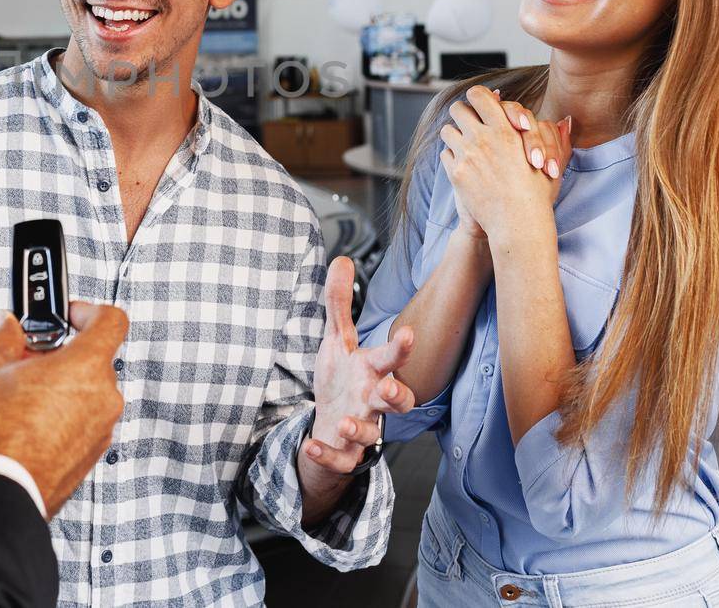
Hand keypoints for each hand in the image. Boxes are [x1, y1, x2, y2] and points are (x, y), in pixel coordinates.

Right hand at [0, 302, 128, 517]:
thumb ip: (4, 338)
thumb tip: (7, 325)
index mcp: (86, 366)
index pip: (111, 320)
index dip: (89, 311)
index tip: (68, 315)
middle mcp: (104, 398)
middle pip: (95, 359)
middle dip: (63, 355)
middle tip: (28, 360)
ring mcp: (101, 430)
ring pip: (88, 393)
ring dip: (62, 387)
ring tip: (22, 396)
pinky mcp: (90, 456)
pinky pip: (83, 422)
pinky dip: (64, 416)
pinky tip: (29, 424)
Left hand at [304, 256, 416, 474]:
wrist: (332, 426)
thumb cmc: (342, 380)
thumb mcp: (336, 340)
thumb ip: (339, 303)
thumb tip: (341, 259)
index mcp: (372, 371)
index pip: (391, 359)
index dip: (400, 348)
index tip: (406, 333)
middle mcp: (372, 400)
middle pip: (397, 401)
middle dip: (397, 395)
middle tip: (387, 387)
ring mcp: (362, 428)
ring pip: (373, 433)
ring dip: (361, 428)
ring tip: (345, 422)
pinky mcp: (345, 453)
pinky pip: (341, 459)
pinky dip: (327, 455)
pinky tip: (311, 446)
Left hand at [437, 86, 572, 245]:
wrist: (518, 224)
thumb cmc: (537, 195)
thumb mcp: (551, 163)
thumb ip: (554, 139)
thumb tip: (563, 121)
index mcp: (506, 129)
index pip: (479, 96)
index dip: (477, 97)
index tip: (479, 105)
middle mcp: (483, 138)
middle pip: (458, 109)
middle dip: (462, 113)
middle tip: (468, 123)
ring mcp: (467, 155)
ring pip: (447, 130)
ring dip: (455, 135)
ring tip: (465, 145)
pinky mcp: (456, 172)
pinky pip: (445, 154)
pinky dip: (452, 157)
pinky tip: (464, 165)